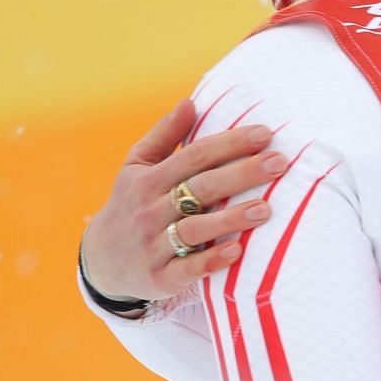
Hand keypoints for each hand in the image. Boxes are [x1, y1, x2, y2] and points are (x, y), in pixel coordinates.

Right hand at [80, 99, 286, 305]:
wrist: (100, 261)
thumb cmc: (130, 204)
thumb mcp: (136, 167)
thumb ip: (163, 136)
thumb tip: (190, 102)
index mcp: (148, 180)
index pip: (195, 156)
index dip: (230, 144)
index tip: (265, 134)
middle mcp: (149, 211)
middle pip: (200, 189)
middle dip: (241, 174)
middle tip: (279, 163)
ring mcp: (153, 245)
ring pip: (194, 229)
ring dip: (230, 219)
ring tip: (266, 209)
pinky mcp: (159, 278)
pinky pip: (187, 269)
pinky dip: (211, 261)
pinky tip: (237, 251)